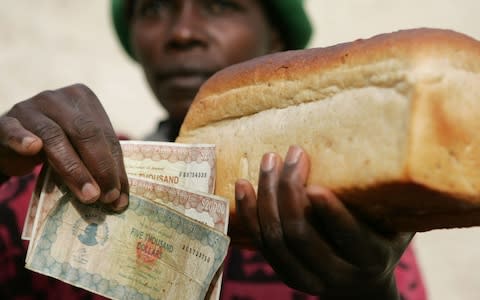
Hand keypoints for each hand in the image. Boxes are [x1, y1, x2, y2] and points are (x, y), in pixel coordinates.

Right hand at [0, 84, 128, 210]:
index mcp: (84, 99)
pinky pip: (15, 130)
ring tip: (88, 194)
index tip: (119, 196)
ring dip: (74, 169)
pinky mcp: (7, 122)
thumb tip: (119, 199)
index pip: (106, 135)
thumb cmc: (53, 144)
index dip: (115, 167)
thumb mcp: (78, 150)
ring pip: (56, 136)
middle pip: (86, 132)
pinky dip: (23, 139)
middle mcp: (60, 99)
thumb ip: (99, 166)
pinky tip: (32, 148)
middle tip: (106, 197)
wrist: (10, 140)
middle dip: (100, 168)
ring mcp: (32, 107)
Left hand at [235, 145, 411, 298]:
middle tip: (293, 155)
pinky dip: (250, 213)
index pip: (349, 237)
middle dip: (291, 192)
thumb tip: (391, 149)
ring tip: (269, 162)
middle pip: (301, 235)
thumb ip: (390, 200)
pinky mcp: (285, 273)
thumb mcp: (397, 225)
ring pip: (275, 239)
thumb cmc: (384, 243)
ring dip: (267, 197)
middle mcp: (337, 274)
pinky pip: (261, 243)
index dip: (331, 214)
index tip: (315, 186)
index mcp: (370, 259)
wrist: (364, 288)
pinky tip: (244, 185)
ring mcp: (306, 278)